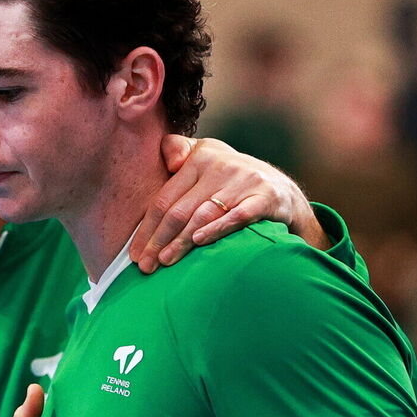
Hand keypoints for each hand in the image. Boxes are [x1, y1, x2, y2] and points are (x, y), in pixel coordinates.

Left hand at [130, 136, 328, 272]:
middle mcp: (221, 166)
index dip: (147, 228)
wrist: (282, 189)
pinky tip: (199, 242)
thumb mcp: (205, 157)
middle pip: (180, 209)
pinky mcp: (265, 196)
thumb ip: (179, 151)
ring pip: (204, 215)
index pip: (165, 198)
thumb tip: (167, 162)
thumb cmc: (230, 179)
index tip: (135, 253)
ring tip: (164, 261)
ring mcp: (244, 180)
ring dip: (181, 241)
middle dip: (159, 240)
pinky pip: (237, 216)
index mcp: (199, 158)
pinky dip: (217, 229)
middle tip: (145, 265)